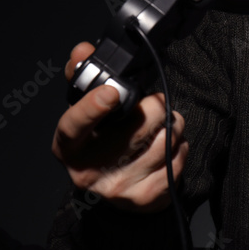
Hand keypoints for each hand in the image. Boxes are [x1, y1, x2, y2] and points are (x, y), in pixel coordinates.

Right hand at [51, 41, 188, 212]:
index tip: (111, 91)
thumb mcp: (86, 116)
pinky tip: (170, 147)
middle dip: (156, 107)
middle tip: (157, 104)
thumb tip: (82, 50)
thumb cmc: (100, 146)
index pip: (74, 125)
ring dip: (173, 126)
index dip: (92, 108)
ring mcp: (118, 188)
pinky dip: (180, 147)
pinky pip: (177, 160)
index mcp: (68, 146)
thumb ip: (83, 79)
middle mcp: (89, 171)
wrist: (112, 194)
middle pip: (136, 128)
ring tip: (165, 125)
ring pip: (163, 142)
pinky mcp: (145, 198)